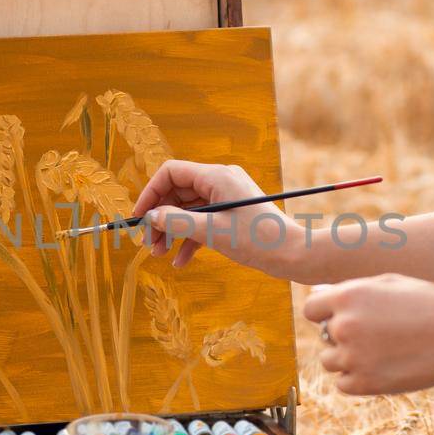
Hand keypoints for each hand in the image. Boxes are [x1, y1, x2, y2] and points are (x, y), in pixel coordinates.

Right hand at [132, 159, 304, 273]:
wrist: (293, 254)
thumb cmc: (257, 240)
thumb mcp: (212, 232)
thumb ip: (177, 222)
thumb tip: (151, 217)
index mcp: (216, 176)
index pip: (171, 173)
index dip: (151, 193)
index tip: (139, 218)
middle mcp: (220, 181)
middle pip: (177, 192)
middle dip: (160, 218)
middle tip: (149, 244)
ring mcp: (227, 198)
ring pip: (187, 209)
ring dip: (172, 231)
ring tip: (160, 255)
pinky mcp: (232, 214)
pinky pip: (202, 222)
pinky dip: (189, 239)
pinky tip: (180, 261)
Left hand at [303, 273, 433, 393]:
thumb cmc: (429, 303)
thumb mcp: (390, 282)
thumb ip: (351, 289)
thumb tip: (318, 294)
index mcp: (348, 296)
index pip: (312, 309)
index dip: (328, 312)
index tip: (348, 316)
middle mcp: (344, 326)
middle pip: (324, 335)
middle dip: (343, 334)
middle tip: (379, 333)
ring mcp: (353, 358)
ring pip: (331, 361)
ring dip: (348, 357)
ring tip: (383, 350)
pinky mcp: (365, 385)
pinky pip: (343, 384)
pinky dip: (358, 378)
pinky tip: (383, 366)